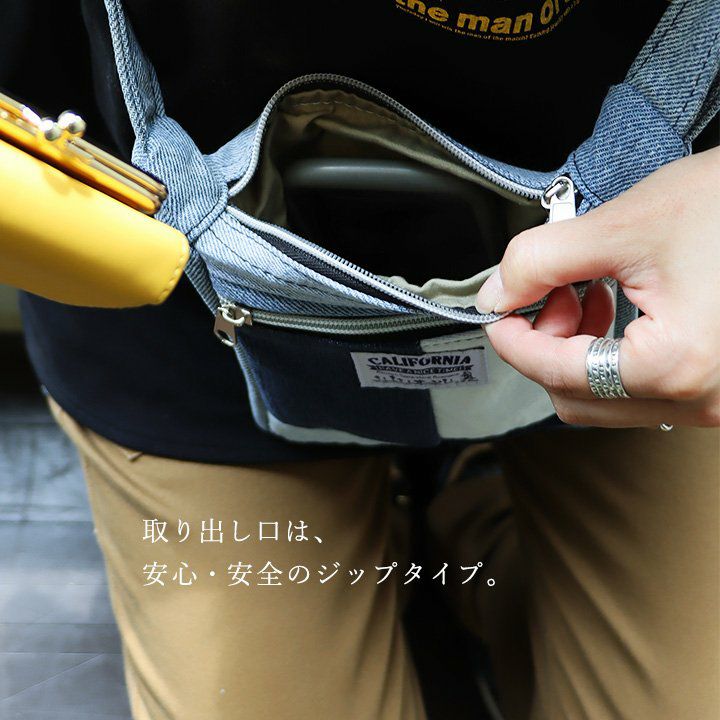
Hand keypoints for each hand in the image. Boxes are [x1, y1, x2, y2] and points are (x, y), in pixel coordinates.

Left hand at [475, 147, 719, 427]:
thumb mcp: (625, 225)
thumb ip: (542, 262)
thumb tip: (497, 293)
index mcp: (677, 366)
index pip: (557, 373)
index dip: (512, 340)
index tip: (497, 313)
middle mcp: (703, 399)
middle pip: (577, 398)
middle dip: (545, 346)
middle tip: (546, 296)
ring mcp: (717, 400)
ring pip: (607, 398)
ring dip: (577, 350)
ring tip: (583, 293)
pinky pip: (642, 389)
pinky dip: (611, 354)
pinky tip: (614, 308)